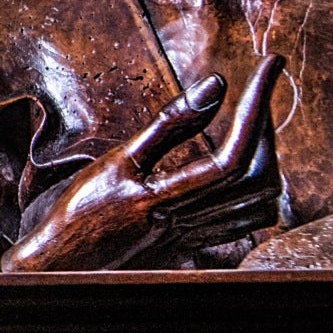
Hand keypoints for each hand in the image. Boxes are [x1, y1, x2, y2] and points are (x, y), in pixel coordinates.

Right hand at [1, 55, 284, 270]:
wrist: (62, 265)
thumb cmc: (81, 210)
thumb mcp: (117, 160)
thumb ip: (169, 125)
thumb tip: (216, 86)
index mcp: (166, 199)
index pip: (233, 157)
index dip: (258, 108)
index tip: (270, 66)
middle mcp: (188, 223)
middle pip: (257, 181)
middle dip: (267, 130)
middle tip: (258, 93)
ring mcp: (195, 239)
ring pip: (259, 205)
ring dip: (267, 159)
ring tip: (253, 123)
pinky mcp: (193, 246)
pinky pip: (245, 224)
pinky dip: (257, 192)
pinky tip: (242, 168)